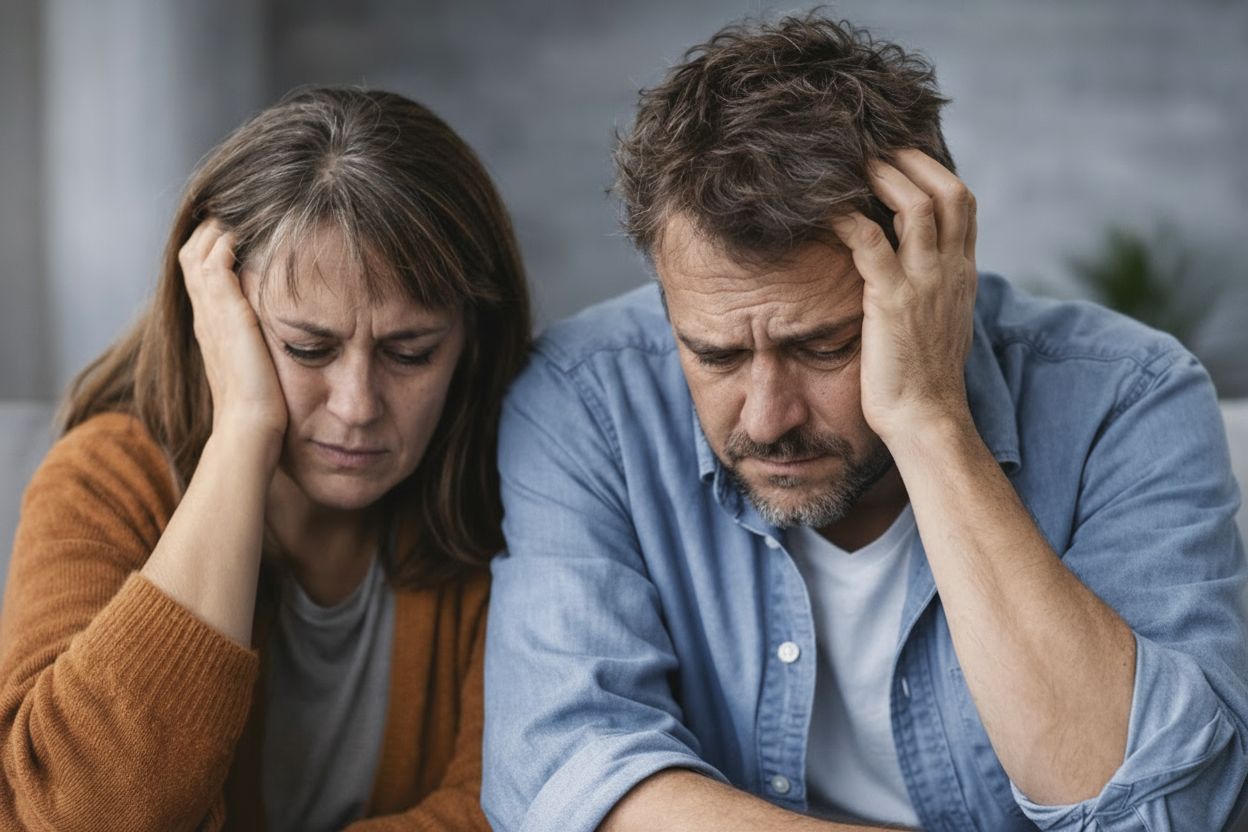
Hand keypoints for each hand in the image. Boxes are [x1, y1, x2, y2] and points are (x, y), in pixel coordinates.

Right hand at [179, 220, 286, 461]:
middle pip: (192, 253)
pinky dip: (229, 241)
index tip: (238, 227)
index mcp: (211, 327)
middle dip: (212, 227)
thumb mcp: (260, 365)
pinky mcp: (228, 314)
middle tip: (239, 208)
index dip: (213, 246)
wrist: (251, 429)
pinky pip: (217, 262)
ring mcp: (212, 314)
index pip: (200, 271)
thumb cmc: (262, 408)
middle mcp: (205, 316)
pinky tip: (250, 231)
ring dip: (220, 227)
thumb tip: (281, 334)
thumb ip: (262, 343)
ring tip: (245, 209)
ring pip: (199, 250)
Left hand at [831, 149, 977, 445]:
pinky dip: (847, 219)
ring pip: (916, 206)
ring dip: (882, 177)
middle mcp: (950, 271)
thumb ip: (933, 287)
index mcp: (961, 273)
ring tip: (848, 164)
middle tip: (871, 145)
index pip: (962, 201)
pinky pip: (870, 244)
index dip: (932, 169)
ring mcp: (925, 284)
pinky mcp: (892, 303)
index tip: (898, 155)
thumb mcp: (939, 321)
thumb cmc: (923, 378)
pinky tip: (824, 210)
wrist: (927, 420)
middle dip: (910, 159)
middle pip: (946, 190)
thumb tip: (915, 267)